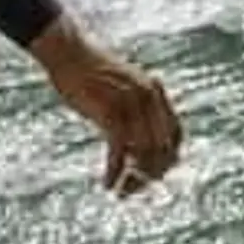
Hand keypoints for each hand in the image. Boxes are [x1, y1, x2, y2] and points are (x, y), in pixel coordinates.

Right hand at [30, 18, 182, 194]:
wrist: (67, 52)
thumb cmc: (88, 72)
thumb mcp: (121, 87)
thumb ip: (134, 108)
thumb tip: (137, 139)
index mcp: (155, 91)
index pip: (176, 135)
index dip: (169, 158)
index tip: (153, 174)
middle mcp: (149, 98)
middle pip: (162, 149)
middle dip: (150, 174)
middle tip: (132, 189)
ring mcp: (132, 105)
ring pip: (143, 154)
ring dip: (134, 179)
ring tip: (121, 190)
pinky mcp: (111, 112)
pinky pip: (119, 152)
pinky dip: (115, 172)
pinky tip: (108, 183)